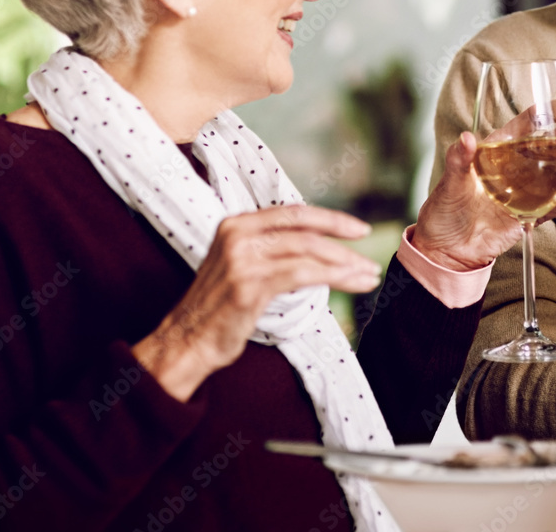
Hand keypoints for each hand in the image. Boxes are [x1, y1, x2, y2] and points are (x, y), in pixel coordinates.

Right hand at [132, 206, 380, 400]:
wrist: (185, 343)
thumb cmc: (219, 309)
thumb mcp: (241, 265)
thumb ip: (270, 248)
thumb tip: (317, 243)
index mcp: (236, 224)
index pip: (292, 213)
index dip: (329, 218)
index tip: (356, 228)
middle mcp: (238, 234)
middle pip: (304, 229)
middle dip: (342, 237)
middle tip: (369, 252)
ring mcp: (242, 259)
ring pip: (307, 251)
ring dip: (344, 262)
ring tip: (367, 273)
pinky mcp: (248, 285)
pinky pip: (302, 274)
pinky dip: (333, 276)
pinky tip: (350, 283)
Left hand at [412, 131, 555, 271]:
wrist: (448, 249)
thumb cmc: (445, 208)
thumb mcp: (450, 181)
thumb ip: (459, 159)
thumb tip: (466, 138)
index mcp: (499, 150)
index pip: (526, 126)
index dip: (546, 114)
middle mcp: (517, 167)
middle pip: (551, 149)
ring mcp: (527, 190)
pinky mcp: (531, 214)